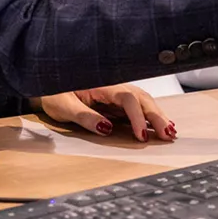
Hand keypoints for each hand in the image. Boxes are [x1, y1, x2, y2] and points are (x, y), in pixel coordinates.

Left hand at [36, 84, 174, 141]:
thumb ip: (85, 117)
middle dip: (156, 116)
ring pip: (143, 101)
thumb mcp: (64, 106)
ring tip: (170, 131)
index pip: (127, 99)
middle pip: (142, 98)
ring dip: (157, 115)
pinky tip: (161, 122)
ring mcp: (116, 93)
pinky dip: (151, 114)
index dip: (137, 118)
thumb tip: (106, 128)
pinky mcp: (116, 100)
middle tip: (167, 134)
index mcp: (103, 84)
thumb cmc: (54, 92)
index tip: (140, 136)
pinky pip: (138, 106)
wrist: (48, 82)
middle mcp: (114, 86)